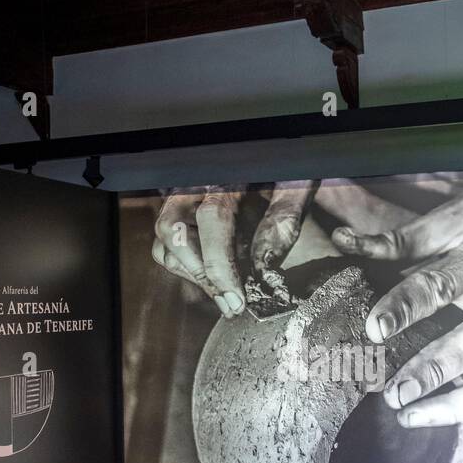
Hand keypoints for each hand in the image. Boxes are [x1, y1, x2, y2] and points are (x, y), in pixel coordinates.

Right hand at [151, 181, 317, 316]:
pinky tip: (215, 280)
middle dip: (201, 275)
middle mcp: (195, 183)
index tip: (236, 299)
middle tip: (230, 304)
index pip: (212, 218)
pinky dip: (186, 267)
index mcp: (225, 174)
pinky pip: (168, 243)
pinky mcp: (182, 210)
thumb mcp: (297, 183)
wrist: (277, 158)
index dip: (220, 264)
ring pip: (165, 240)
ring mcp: (183, 197)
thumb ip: (283, 218)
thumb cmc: (287, 168)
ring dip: (192, 274)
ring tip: (225, 296)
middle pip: (172, 231)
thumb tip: (264, 266)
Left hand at [332, 186, 462, 436]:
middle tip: (392, 394)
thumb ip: (400, 238)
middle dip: (433, 370)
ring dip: (457, 405)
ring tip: (410, 417)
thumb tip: (343, 241)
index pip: (441, 285)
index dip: (406, 307)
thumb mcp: (454, 214)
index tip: (374, 330)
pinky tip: (447, 428)